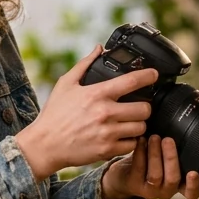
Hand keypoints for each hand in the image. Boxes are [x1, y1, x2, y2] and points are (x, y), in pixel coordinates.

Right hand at [15, 45, 158, 179]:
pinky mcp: (107, 150)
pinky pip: (132, 145)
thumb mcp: (65, 84)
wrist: (44, 145)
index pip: (132, 81)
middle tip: (138, 107)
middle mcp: (105, 112)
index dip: (148, 76)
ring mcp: (107, 133)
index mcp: (97, 93)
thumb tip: (98, 48)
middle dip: (144, 107)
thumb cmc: (54, 114)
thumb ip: (84, 65)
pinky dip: (130, 141)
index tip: (154, 74)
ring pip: (141, 127)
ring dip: (138, 125)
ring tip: (130, 123)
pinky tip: (123, 137)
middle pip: (144, 108)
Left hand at [101, 134, 198, 198]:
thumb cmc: (151, 162)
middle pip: (173, 179)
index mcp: (179, 185)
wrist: (124, 175)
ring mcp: (150, 191)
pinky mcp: (134, 185)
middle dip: (171, 158)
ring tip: (154, 137)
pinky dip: (141, 152)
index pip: (191, 192)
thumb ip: (177, 151)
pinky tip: (141, 140)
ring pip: (155, 175)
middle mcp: (167, 191)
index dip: (194, 185)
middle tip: (168, 140)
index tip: (193, 172)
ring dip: (155, 154)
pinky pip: (139, 168)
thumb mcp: (166, 159)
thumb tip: (183, 126)